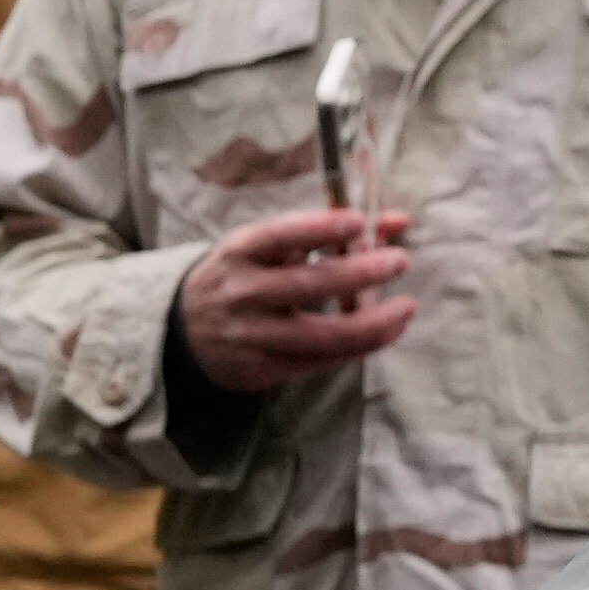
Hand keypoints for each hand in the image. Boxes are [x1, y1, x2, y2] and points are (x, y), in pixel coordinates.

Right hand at [174, 203, 424, 386]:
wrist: (182, 331)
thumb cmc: (241, 277)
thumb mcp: (268, 247)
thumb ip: (328, 233)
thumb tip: (397, 223)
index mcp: (239, 252)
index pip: (279, 235)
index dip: (318, 228)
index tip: (357, 221)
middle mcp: (241, 293)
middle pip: (306, 285)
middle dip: (359, 273)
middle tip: (400, 261)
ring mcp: (251, 335)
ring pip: (319, 334)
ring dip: (371, 322)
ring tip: (406, 308)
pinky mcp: (262, 368)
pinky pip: (319, 361)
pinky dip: (359, 347)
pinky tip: (386, 332)